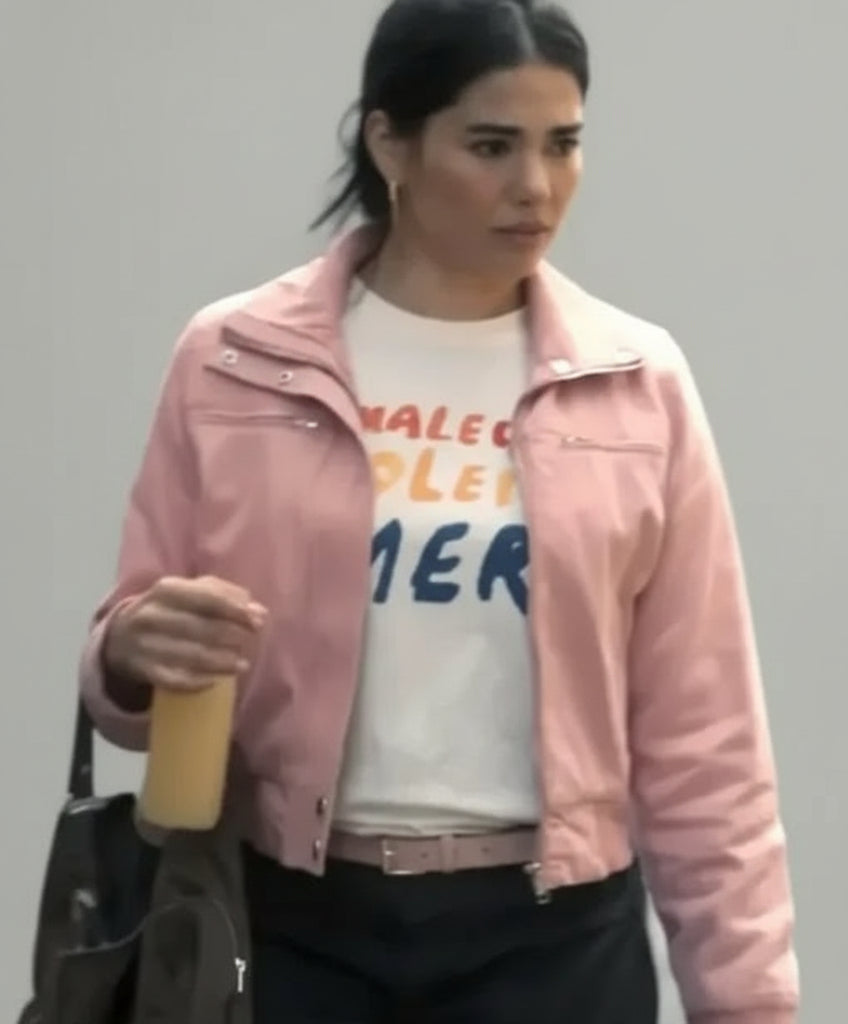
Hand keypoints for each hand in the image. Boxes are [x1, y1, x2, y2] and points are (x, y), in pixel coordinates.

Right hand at [103, 575, 267, 692]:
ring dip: (222, 662)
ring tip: (241, 664)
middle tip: (249, 643)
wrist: (119, 637)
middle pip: (202, 628)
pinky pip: (176, 680)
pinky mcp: (143, 670)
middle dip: (232, 637)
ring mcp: (145, 644)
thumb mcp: (190, 592)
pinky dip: (200, 682)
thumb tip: (258, 611)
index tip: (258, 622)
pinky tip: (216, 681)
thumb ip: (224, 596)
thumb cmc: (168, 609)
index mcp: (167, 589)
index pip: (207, 599)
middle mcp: (152, 615)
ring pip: (192, 656)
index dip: (236, 611)